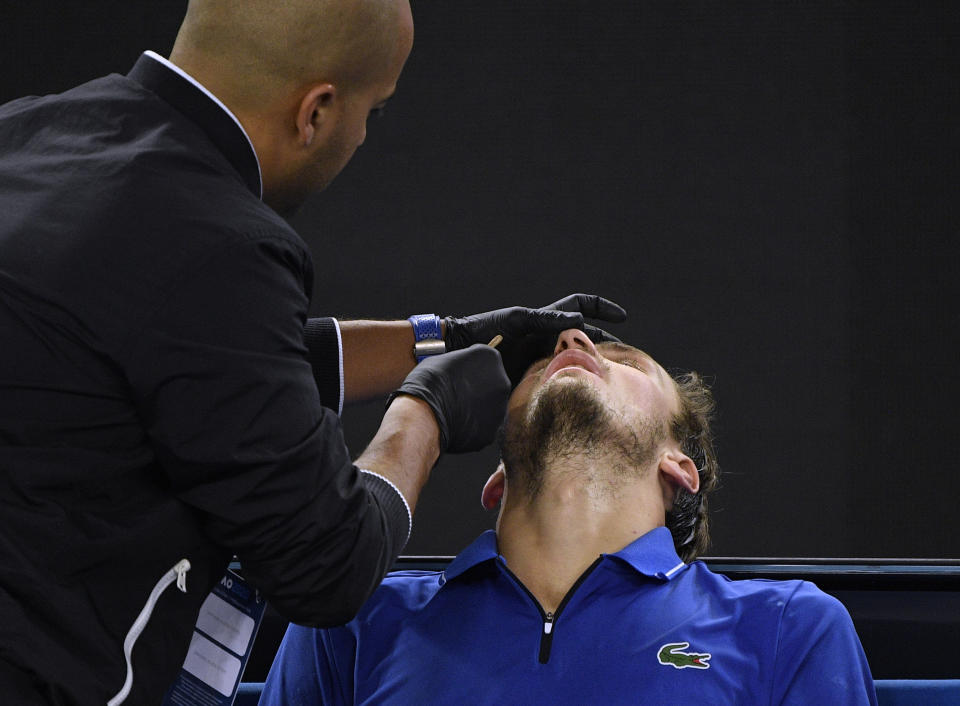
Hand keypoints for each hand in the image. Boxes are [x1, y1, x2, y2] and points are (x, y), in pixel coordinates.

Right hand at [388, 344, 509, 452]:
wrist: (426, 415)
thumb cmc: (429, 384)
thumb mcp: (442, 359)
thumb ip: (459, 362)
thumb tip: (459, 369)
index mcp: (490, 358)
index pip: (484, 359)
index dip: (469, 367)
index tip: (459, 374)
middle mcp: (501, 382)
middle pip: (491, 384)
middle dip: (477, 388)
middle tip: (457, 394)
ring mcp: (500, 409)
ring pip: (489, 408)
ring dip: (476, 408)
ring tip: (454, 411)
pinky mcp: (492, 431)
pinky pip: (483, 427)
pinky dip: (472, 427)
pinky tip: (456, 424)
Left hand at [444, 293, 625, 384]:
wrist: (462, 353)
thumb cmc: (486, 331)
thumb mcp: (517, 320)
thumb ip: (545, 319)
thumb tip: (577, 320)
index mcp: (545, 321)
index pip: (580, 307)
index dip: (602, 308)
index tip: (622, 318)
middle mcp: (547, 340)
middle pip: (584, 339)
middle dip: (604, 345)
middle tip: (623, 360)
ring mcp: (542, 360)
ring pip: (575, 363)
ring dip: (592, 369)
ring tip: (609, 380)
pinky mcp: (535, 380)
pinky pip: (560, 383)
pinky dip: (573, 387)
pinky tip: (583, 396)